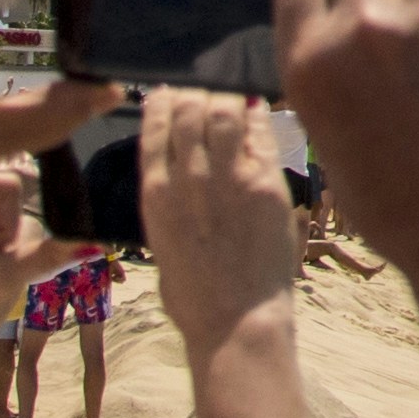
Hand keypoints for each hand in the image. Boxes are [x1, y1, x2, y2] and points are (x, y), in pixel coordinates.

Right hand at [137, 89, 307, 354]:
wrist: (235, 323)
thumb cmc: (196, 297)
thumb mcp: (163, 244)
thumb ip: (169, 204)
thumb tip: (174, 176)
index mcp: (156, 195)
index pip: (154, 127)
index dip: (163, 101)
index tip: (170, 93)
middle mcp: (187, 179)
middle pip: (189, 109)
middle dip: (198, 94)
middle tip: (208, 94)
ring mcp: (227, 179)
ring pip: (224, 111)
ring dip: (228, 98)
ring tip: (232, 99)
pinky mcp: (264, 185)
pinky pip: (259, 134)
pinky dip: (256, 114)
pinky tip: (257, 107)